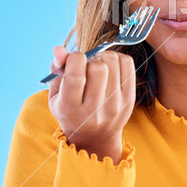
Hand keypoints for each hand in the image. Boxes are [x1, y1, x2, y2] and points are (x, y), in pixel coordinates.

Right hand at [48, 46, 135, 164]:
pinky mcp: (129, 98)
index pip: (75, 76)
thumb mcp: (57, 95)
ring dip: (103, 57)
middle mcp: (94, 110)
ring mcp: (115, 105)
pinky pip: (127, 63)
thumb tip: (59, 49)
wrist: (96, 137)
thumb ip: (56, 71)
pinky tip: (110, 67)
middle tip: (87, 66)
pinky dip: (117, 58)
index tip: (74, 60)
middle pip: (98, 68)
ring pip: (113, 61)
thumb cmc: (72, 111)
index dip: (74, 58)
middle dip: (91, 59)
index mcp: (70, 109)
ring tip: (98, 66)